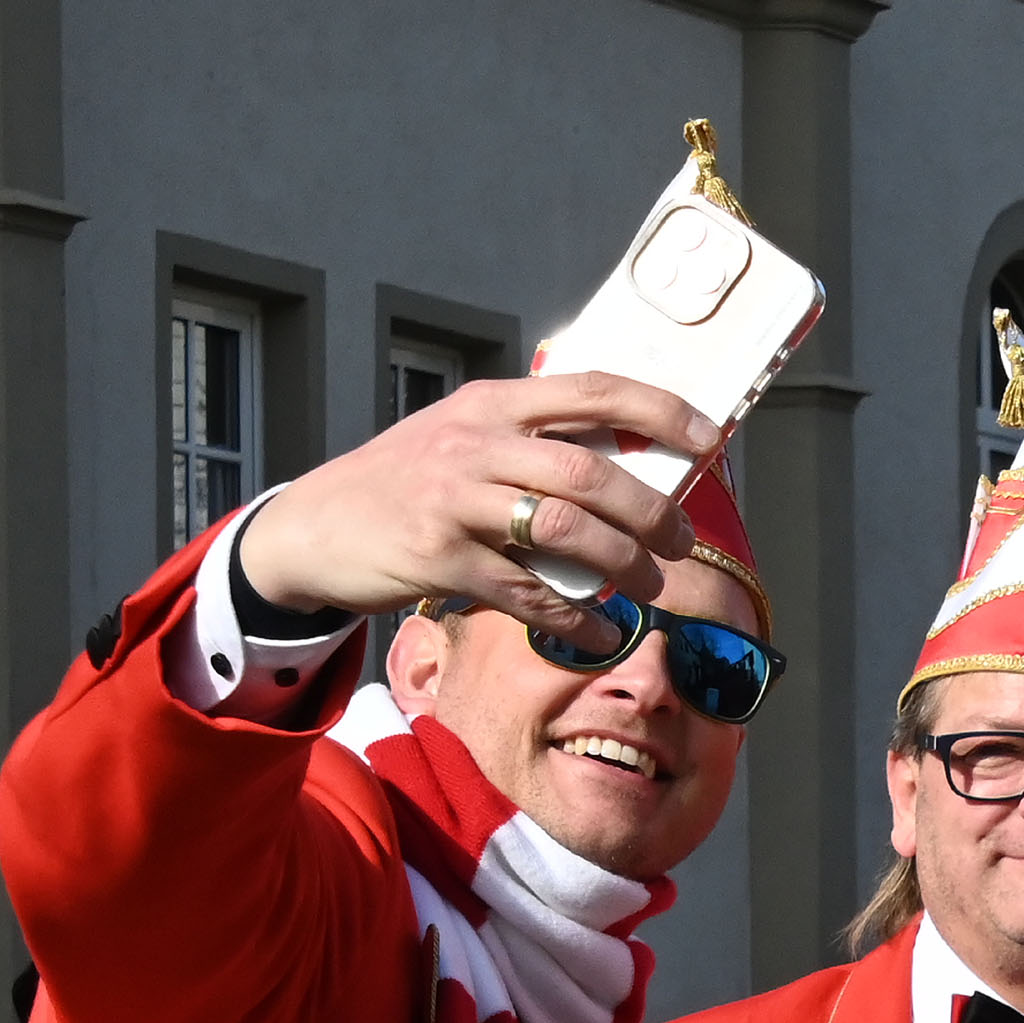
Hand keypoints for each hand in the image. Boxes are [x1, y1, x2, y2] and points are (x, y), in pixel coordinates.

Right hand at [233, 372, 716, 650]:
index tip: (710, 438)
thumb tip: (631, 467)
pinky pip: (527, 591)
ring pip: (565, 529)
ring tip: (649, 589)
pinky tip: (600, 633)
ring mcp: (453, 500)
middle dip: (650, 511)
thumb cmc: (407, 483)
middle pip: (588, 471)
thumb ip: (534, 444)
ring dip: (622, 564)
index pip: (591, 389)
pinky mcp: (437, 558)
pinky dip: (574, 618)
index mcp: (492, 404)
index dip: (659, 410)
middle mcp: (474, 444)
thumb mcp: (464, 439)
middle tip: (679, 542)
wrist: (313, 527)